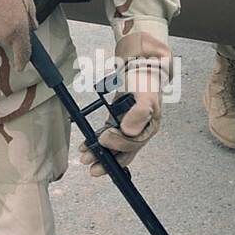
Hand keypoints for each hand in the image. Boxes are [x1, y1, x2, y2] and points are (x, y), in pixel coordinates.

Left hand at [79, 30, 172, 177]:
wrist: (139, 67)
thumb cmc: (145, 81)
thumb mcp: (146, 95)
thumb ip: (140, 112)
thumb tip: (129, 131)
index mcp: (149, 127)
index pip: (134, 143)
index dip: (118, 144)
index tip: (103, 139)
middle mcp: (139, 131)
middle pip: (123, 151)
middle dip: (108, 161)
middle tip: (92, 167)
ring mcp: (128, 127)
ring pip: (114, 146)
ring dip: (100, 154)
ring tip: (85, 158)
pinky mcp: (118, 121)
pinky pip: (107, 135)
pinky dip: (96, 141)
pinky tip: (85, 145)